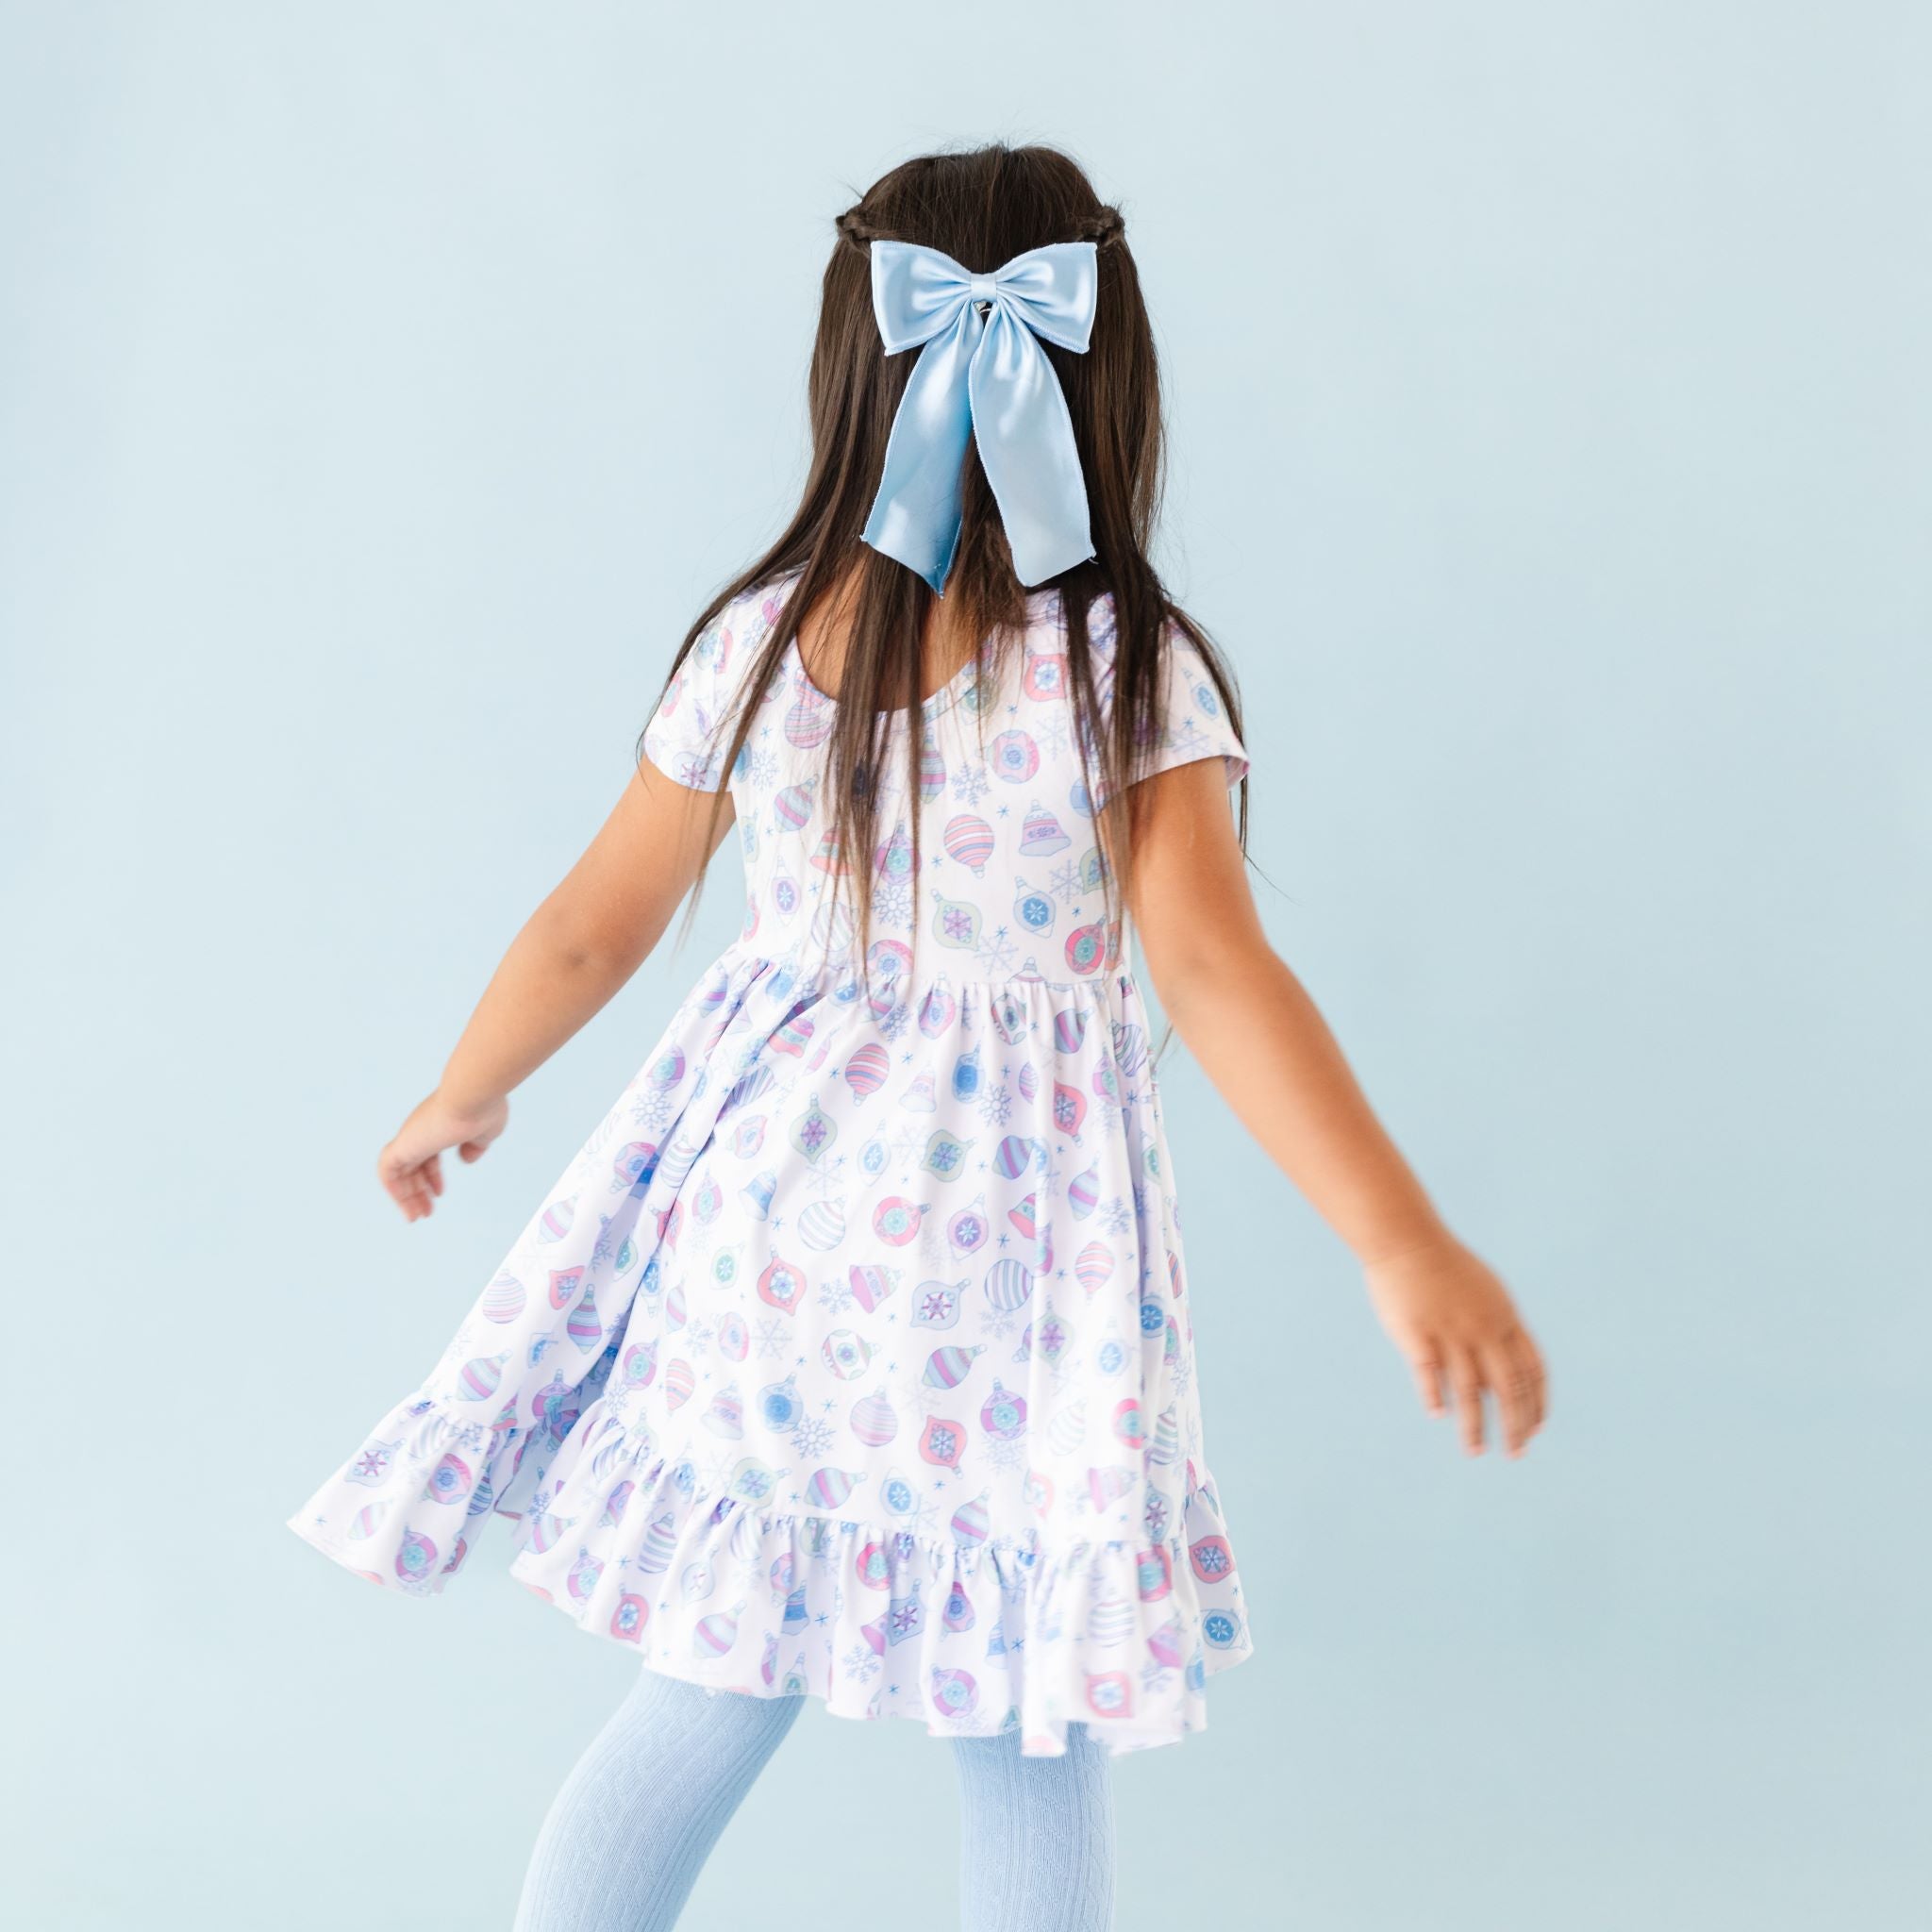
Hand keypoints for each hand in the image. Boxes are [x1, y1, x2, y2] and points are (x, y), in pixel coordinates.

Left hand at [377, 1089, 508, 1222]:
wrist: (472, 1096)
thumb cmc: (483, 1110)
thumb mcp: (485, 1133)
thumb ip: (476, 1145)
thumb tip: (466, 1159)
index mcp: (439, 1126)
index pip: (427, 1154)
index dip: (432, 1176)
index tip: (440, 1193)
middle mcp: (421, 1130)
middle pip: (411, 1165)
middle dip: (417, 1191)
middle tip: (425, 1213)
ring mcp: (411, 1136)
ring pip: (398, 1171)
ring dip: (405, 1196)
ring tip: (416, 1217)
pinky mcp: (403, 1145)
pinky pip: (387, 1171)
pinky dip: (393, 1190)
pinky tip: (405, 1207)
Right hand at [1364, 1236, 1547, 1456]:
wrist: (1406, 1237)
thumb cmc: (1441, 1264)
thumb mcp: (1483, 1291)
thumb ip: (1494, 1328)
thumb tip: (1497, 1370)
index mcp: (1504, 1317)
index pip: (1533, 1370)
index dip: (1537, 1402)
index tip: (1537, 1429)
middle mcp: (1483, 1329)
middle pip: (1508, 1387)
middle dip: (1516, 1424)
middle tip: (1517, 1453)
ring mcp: (1450, 1332)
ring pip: (1469, 1392)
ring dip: (1475, 1427)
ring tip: (1476, 1452)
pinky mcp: (1417, 1334)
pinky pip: (1428, 1374)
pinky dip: (1434, 1397)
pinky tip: (1438, 1416)